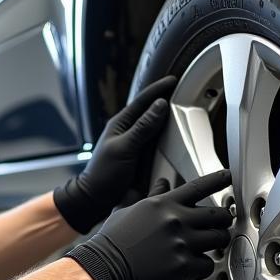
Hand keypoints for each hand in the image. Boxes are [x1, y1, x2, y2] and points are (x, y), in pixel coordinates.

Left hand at [54, 76, 176, 232]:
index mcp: (121, 124)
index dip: (158, 89)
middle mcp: (129, 131)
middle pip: (150, 111)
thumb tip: (160, 105)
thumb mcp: (124, 148)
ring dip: (167, 118)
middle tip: (183, 91)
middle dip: (165, 100)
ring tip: (183, 110)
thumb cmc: (103, 174)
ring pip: (155, 126)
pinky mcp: (141, 157)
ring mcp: (135, 144)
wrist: (96, 199)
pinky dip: (167, 136)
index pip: (143, 100)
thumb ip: (143, 127)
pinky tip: (176, 136)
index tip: (173, 81)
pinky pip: (157, 142)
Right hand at [66, 169, 232, 279]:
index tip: (228, 176)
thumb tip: (161, 184)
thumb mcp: (129, 209)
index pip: (198, 186)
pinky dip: (202, 269)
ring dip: (216, 245)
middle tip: (220, 225)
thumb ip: (151, 196)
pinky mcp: (182, 266)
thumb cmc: (112, 241)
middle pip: (217, 215)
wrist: (103, 266)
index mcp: (164, 204)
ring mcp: (181, 242)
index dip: (217, 179)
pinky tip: (192, 270)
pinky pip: (208, 265)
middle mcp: (176, 220)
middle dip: (222, 220)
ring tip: (208, 248)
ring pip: (218, 240)